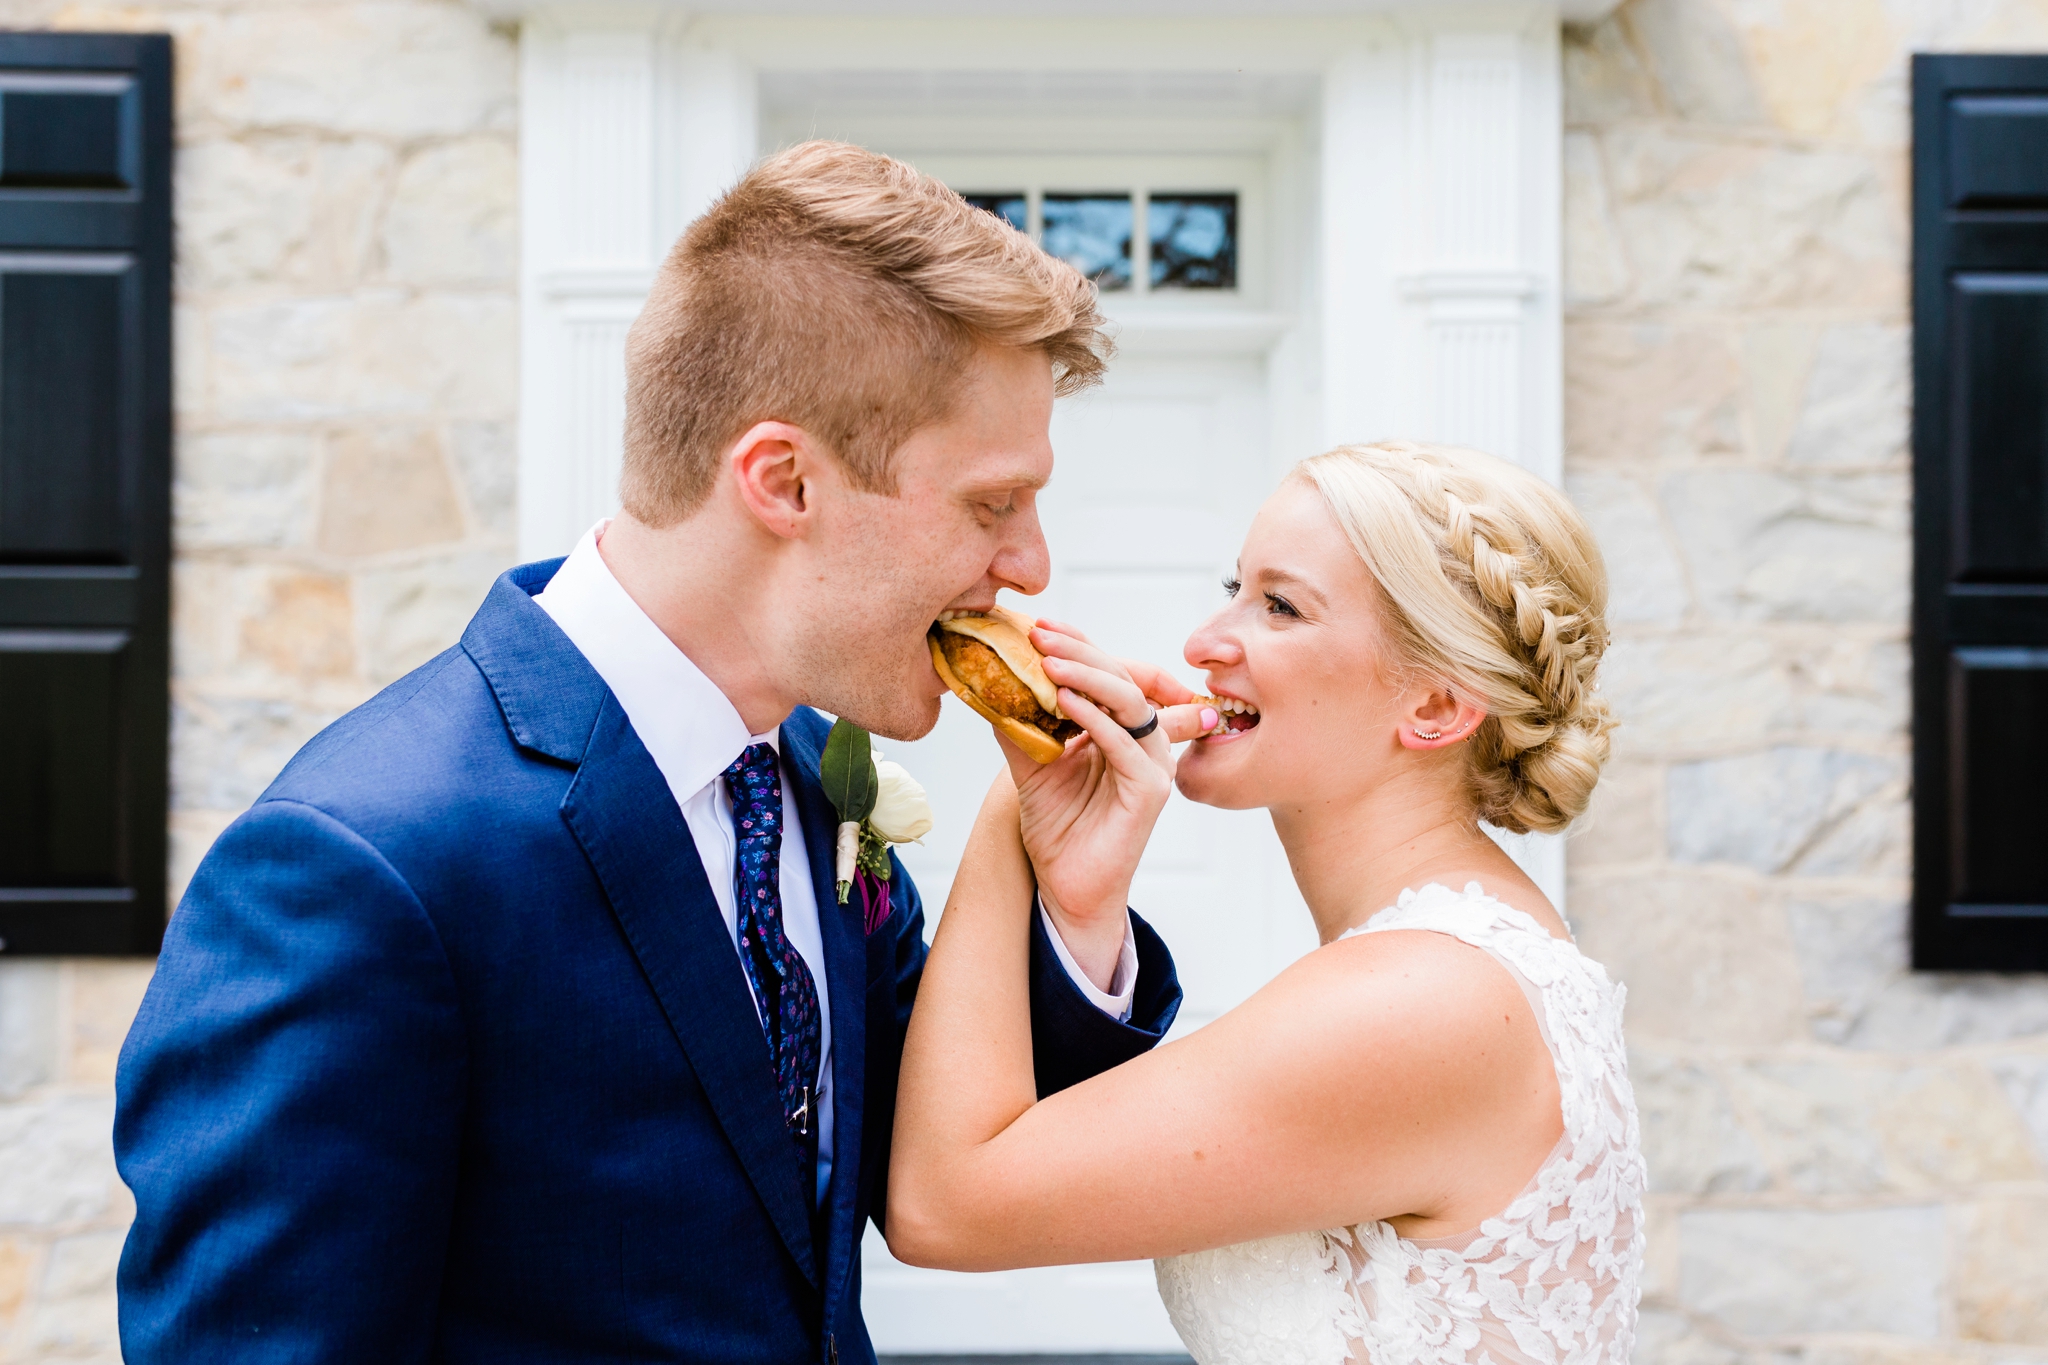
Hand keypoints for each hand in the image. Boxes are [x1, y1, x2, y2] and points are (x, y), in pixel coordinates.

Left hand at [994, 621, 1219, 987]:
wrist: (1066, 887)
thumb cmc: (1057, 828)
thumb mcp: (1031, 764)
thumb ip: (1022, 724)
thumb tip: (994, 681)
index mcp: (1121, 729)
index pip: (1110, 672)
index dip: (1081, 645)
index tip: (1040, 626)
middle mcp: (1144, 742)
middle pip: (1121, 678)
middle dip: (1080, 651)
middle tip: (1040, 635)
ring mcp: (1152, 765)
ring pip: (1129, 703)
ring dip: (1088, 676)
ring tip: (1049, 662)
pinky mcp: (1151, 791)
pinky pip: (1127, 744)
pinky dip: (1096, 719)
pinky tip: (1064, 701)